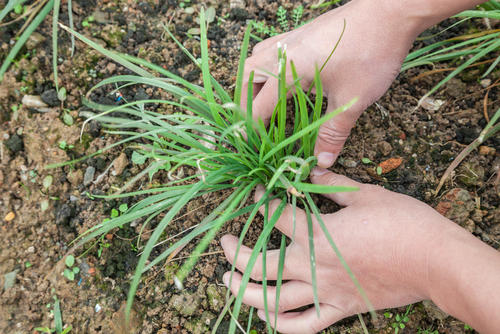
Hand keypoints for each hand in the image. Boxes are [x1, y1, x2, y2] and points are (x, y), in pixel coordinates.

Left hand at [221, 168, 459, 333]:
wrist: (435, 260)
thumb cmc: (402, 223)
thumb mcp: (364, 195)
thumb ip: (330, 185)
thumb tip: (309, 172)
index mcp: (317, 234)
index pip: (276, 217)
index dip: (261, 203)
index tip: (257, 194)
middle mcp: (313, 266)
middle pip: (260, 266)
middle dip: (234, 254)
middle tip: (224, 244)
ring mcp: (325, 292)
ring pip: (273, 302)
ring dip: (244, 293)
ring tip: (228, 282)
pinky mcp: (341, 309)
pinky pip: (306, 326)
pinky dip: (283, 325)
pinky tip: (267, 318)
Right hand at [242, 0, 423, 167]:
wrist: (390, 12)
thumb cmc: (371, 54)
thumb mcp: (352, 99)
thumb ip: (333, 132)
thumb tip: (322, 161)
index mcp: (289, 69)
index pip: (260, 104)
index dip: (251, 127)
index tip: (248, 144)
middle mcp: (283, 51)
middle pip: (247, 77)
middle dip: (244, 103)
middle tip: (252, 124)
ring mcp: (291, 38)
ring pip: (256, 59)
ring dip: (253, 82)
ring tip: (261, 102)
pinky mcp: (302, 32)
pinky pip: (271, 49)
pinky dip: (267, 67)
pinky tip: (282, 77)